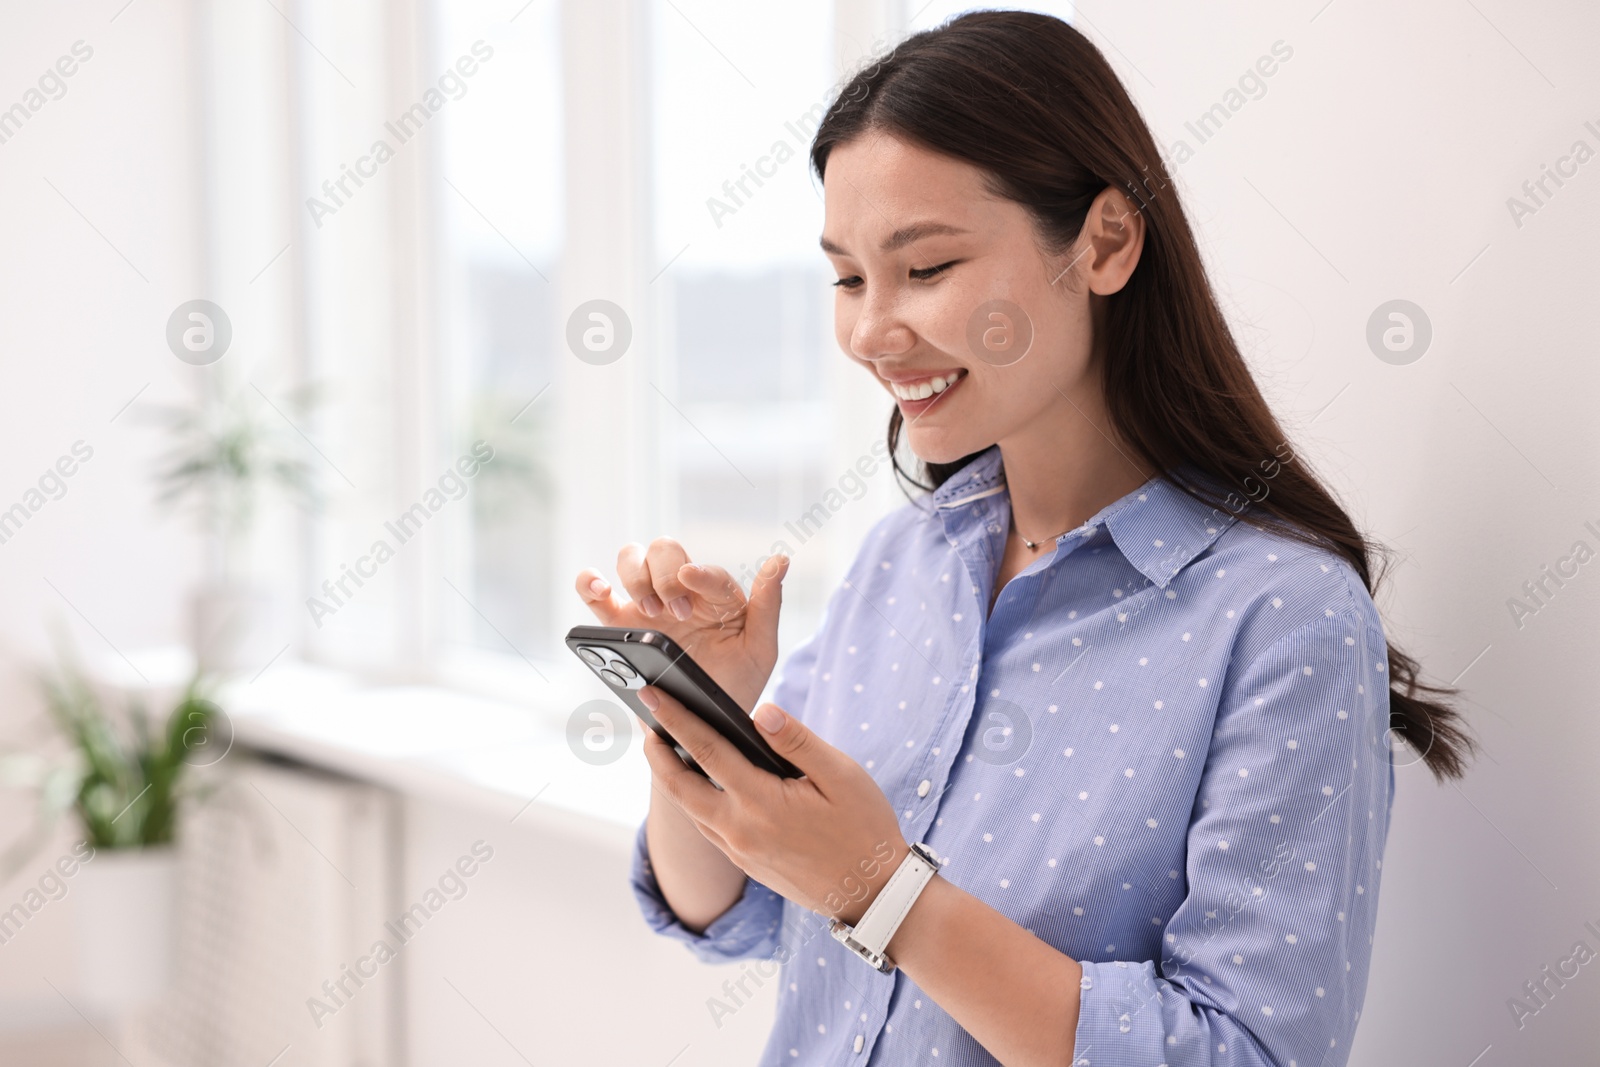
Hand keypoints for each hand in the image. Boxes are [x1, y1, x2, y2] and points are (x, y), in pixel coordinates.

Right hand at [575, 539, 787, 711]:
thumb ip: (767, 605)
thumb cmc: (735, 684)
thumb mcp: (760, 649)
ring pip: (631, 559)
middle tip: (675, 613)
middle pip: (664, 551)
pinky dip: (589, 581)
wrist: (700, 727)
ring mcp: (647, 605)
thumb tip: (780, 560)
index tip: (692, 581)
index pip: (706, 571)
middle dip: (666, 575)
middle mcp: (680, 592)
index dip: (700, 573)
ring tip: (650, 612)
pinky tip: (599, 589)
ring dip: (637, 577)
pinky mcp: (619, 624)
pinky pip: (594, 592)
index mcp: (715, 595)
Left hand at [634, 684, 909, 925]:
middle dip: (656, 752)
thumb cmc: (864, 828)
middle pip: (680, 787)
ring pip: (691, 810)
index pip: (706, 751)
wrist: (872, 894)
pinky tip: (701, 785)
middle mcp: (740, 831)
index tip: (652, 695)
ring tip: (665, 748)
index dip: (675, 720)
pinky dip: (695, 801)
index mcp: (761, 803)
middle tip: (645, 721)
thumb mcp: (841, 776)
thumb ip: (796, 741)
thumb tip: (760, 711)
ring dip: (672, 778)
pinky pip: (708, 828)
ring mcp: (740, 852)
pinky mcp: (746, 865)